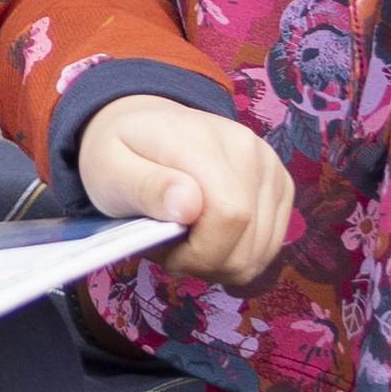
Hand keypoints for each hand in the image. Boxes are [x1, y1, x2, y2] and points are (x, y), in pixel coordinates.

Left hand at [75, 95, 293, 285]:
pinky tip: (211, 239)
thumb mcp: (109, 170)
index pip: (229, 214)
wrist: (146, 127)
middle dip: (208, 263)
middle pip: (250, 240)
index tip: (168, 256)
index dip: (202, 253)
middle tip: (173, 251)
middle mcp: (247, 148)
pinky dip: (240, 255)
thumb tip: (189, 205)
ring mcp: (270, 165)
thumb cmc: (121, 155)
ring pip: (263, 250)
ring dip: (223, 262)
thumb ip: (146, 187)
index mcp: (200, 140)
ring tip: (188, 242)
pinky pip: (272, 244)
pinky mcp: (281, 184)